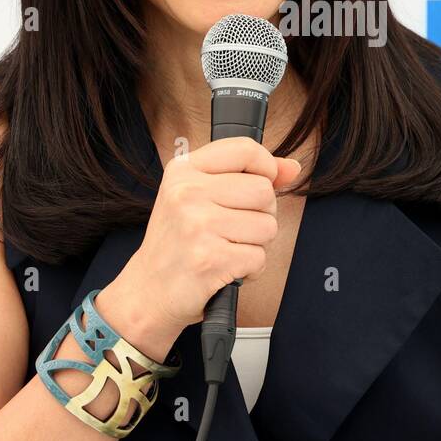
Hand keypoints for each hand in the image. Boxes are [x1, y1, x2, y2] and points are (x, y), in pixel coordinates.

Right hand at [117, 138, 302, 335]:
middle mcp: (187, 192)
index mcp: (183, 170)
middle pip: (264, 191)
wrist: (148, 291)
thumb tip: (292, 168)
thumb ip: (248, 176)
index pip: (245, 149)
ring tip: (228, 249)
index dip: (266, 167)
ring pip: (267, 226)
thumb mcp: (200, 197)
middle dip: (261, 215)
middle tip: (234, 229)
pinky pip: (259, 257)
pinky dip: (250, 269)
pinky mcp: (209, 259)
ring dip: (256, 245)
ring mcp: (197, 225)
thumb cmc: (178, 243)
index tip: (262, 183)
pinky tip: (227, 269)